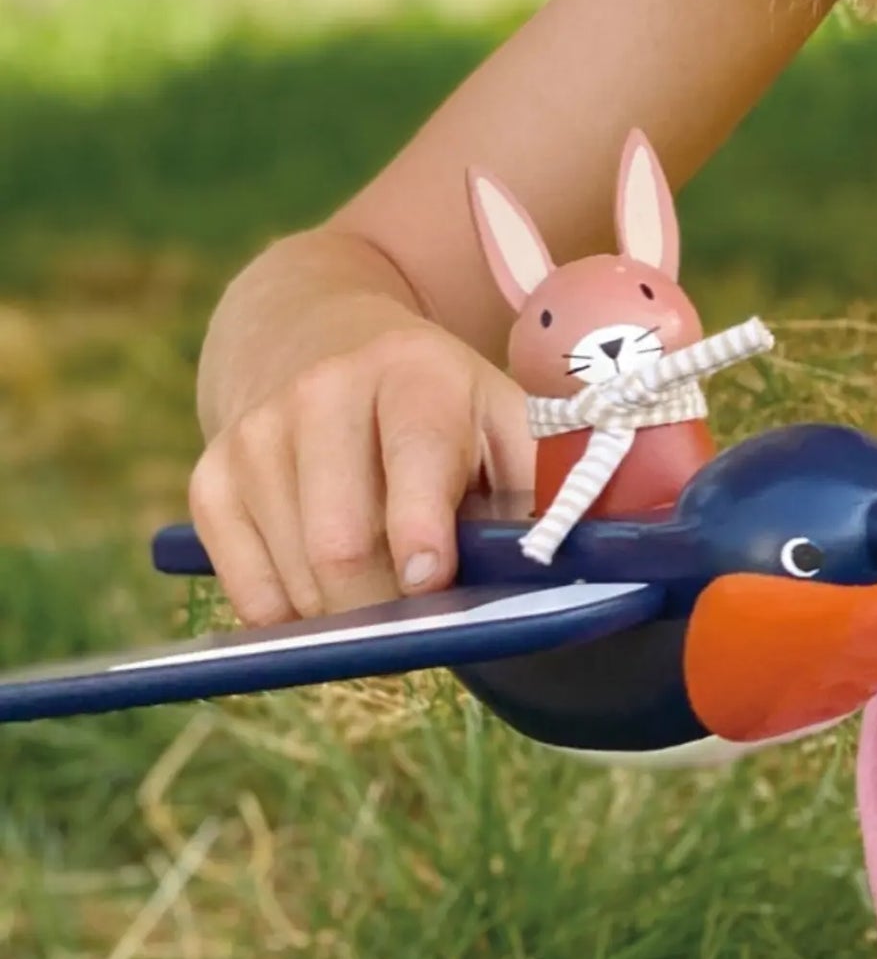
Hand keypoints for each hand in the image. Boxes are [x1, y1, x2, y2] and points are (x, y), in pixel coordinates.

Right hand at [187, 324, 534, 624]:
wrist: (318, 339)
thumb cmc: (441, 410)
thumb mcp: (504, 420)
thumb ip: (547, 488)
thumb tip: (584, 564)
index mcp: (413, 371)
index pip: (412, 460)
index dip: (420, 535)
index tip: (432, 583)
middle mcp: (322, 392)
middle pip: (342, 546)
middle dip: (389, 607)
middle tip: (422, 620)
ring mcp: (256, 434)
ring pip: (297, 582)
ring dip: (348, 615)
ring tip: (383, 587)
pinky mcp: (211, 475)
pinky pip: (248, 594)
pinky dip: (294, 616)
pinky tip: (326, 580)